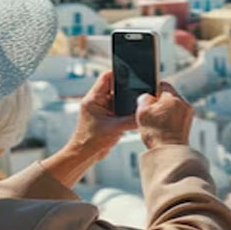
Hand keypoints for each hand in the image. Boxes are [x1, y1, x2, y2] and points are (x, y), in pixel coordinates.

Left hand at [41, 71, 136, 186]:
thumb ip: (132, 119)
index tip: (133, 75)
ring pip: (118, 99)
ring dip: (125, 103)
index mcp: (93, 99)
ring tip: (133, 108)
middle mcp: (96, 101)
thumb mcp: (116, 128)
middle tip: (138, 94)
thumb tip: (145, 113)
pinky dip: (124, 112)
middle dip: (126, 91)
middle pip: (115, 88)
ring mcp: (101, 109)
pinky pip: (118, 109)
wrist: (85, 155)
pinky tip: (128, 118)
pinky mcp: (106, 117)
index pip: (107, 77)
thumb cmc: (92, 141)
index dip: (120, 74)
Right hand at [136, 82, 193, 148]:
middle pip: (169, 96)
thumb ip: (144, 99)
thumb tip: (147, 96)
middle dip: (159, 102)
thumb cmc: (156, 133)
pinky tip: (163, 128)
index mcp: (173, 97)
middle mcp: (184, 103)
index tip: (148, 98)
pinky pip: (177, 116)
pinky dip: (170, 119)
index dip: (153, 89)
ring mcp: (188, 114)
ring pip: (173, 106)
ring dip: (165, 111)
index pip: (162, 84)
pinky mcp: (188, 124)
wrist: (169, 153)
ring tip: (156, 122)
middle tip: (151, 113)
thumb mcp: (142, 112)